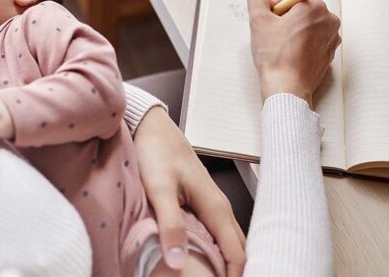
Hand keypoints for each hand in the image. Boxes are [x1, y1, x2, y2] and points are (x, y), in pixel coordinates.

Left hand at [134, 107, 245, 276]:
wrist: (150, 126)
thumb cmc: (155, 152)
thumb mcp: (159, 189)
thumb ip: (170, 224)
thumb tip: (178, 262)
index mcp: (215, 206)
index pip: (237, 252)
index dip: (236, 276)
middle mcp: (219, 206)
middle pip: (238, 248)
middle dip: (235, 270)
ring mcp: (211, 203)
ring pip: (228, 240)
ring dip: (225, 260)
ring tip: (214, 275)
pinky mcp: (200, 201)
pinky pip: (216, 232)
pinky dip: (215, 249)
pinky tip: (202, 258)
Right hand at [247, 0, 340, 106]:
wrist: (287, 87)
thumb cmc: (275, 55)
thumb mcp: (258, 20)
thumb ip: (257, 1)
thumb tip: (261, 0)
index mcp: (315, 7)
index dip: (277, 6)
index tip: (269, 20)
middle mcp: (329, 20)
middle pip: (302, 9)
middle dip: (286, 18)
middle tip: (273, 33)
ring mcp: (332, 38)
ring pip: (307, 25)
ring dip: (293, 31)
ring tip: (281, 46)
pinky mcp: (330, 53)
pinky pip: (313, 41)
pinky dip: (301, 44)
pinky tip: (289, 55)